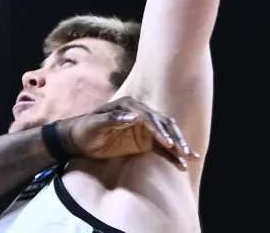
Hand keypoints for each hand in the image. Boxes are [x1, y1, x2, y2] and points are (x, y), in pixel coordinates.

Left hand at [56, 97, 199, 170]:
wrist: (78, 138)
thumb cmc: (85, 129)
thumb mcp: (94, 124)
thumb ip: (113, 119)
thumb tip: (134, 118)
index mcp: (129, 106)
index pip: (148, 117)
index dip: (158, 129)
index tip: (167, 143)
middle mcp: (140, 113)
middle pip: (163, 124)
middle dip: (176, 137)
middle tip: (185, 151)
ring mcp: (144, 127)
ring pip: (167, 135)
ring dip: (179, 145)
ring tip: (191, 157)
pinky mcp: (145, 141)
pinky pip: (162, 148)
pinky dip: (172, 155)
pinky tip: (181, 164)